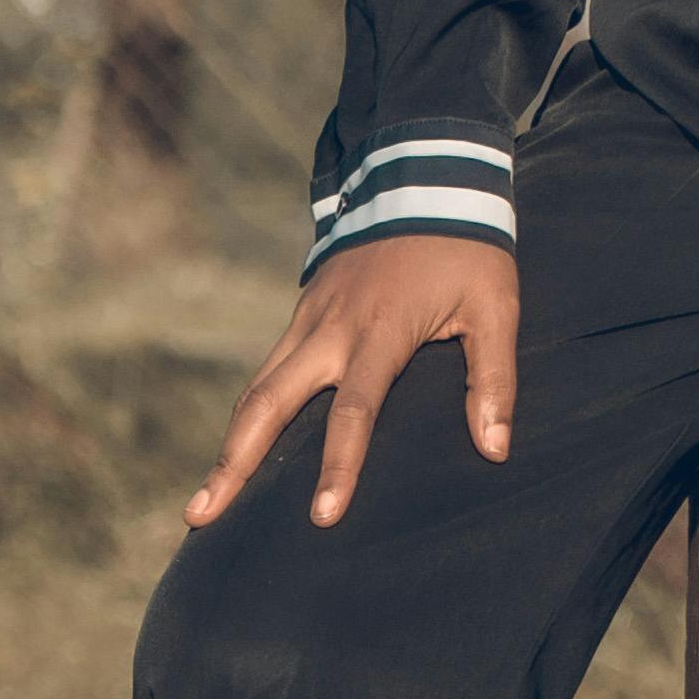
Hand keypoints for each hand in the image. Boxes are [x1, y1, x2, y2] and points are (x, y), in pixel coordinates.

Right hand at [186, 235, 518, 531]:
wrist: (424, 181)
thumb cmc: (467, 252)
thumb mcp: (496, 308)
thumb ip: (494, 379)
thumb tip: (495, 448)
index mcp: (381, 332)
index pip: (354, 410)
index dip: (339, 465)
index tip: (322, 516)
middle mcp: (332, 330)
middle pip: (270, 404)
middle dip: (235, 463)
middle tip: (202, 517)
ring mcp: (309, 320)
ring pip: (257, 390)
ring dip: (228, 445)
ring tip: (202, 503)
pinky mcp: (303, 314)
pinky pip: (267, 372)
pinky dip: (247, 414)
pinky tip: (235, 452)